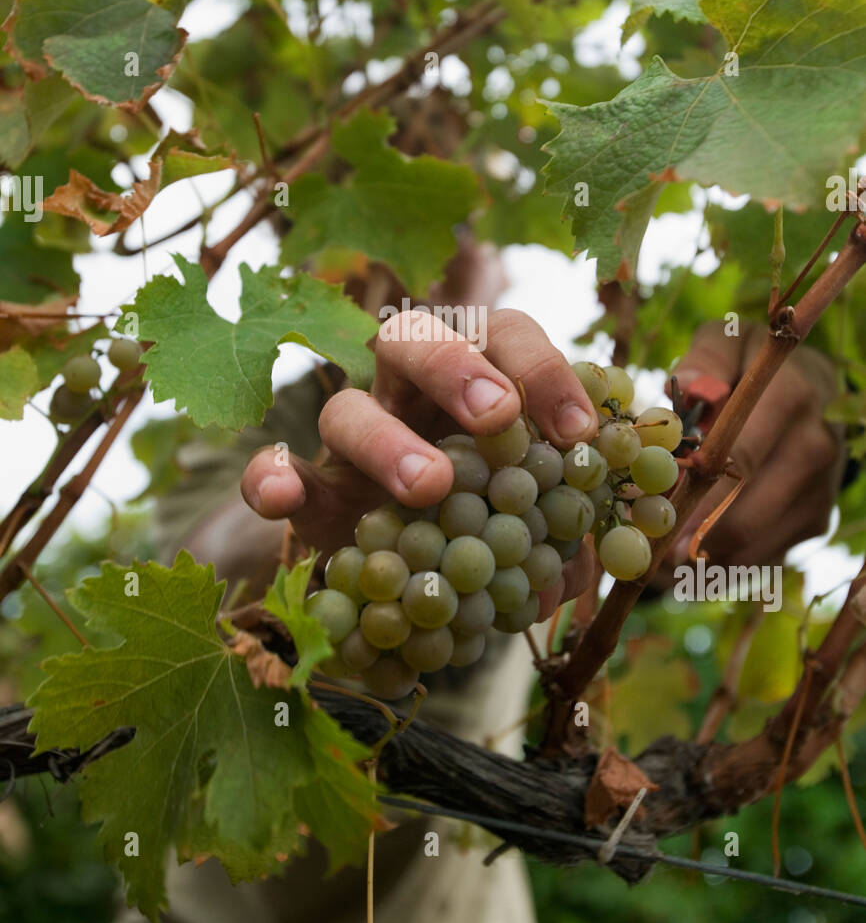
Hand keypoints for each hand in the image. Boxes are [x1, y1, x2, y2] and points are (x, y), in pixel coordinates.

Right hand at [241, 309, 598, 621]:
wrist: (414, 586)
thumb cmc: (489, 531)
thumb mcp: (538, 528)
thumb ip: (562, 536)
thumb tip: (574, 569)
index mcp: (476, 380)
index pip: (505, 336)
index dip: (544, 369)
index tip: (577, 432)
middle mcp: (407, 395)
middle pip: (413, 338)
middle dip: (456, 365)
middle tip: (497, 417)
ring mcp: (349, 443)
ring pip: (344, 407)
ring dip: (386, 440)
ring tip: (430, 487)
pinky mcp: (307, 494)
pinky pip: (269, 469)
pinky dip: (273, 475)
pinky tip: (283, 498)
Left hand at [666, 321, 845, 567]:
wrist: (808, 387)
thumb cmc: (747, 366)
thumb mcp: (726, 344)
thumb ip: (705, 361)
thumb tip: (693, 386)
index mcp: (790, 398)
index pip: (740, 458)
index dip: (693, 490)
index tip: (654, 511)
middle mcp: (815, 447)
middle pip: (746, 514)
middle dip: (689, 532)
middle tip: (645, 544)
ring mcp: (822, 489)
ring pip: (752, 543)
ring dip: (701, 555)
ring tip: (660, 552)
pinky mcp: (817, 520)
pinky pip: (763, 556)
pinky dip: (722, 562)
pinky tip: (691, 551)